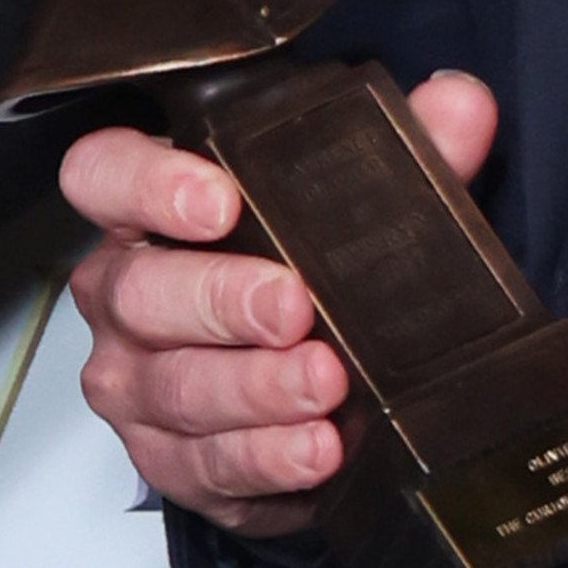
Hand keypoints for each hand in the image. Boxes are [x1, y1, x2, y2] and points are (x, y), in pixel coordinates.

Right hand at [63, 70, 498, 538]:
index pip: (105, 174)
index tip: (218, 201)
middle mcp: (127, 293)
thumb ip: (411, 144)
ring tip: (323, 383)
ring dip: (254, 388)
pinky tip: (316, 449)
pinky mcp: (171, 460)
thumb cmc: (313, 267)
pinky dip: (266, 458)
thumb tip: (461, 104)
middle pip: (142, 291)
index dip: (148, 184)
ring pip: (175, 385)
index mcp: (152, 210)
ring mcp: (138, 382)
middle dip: (220, 298)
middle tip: (292, 307)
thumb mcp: (362, 200)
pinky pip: (206, 463)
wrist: (319, 383)